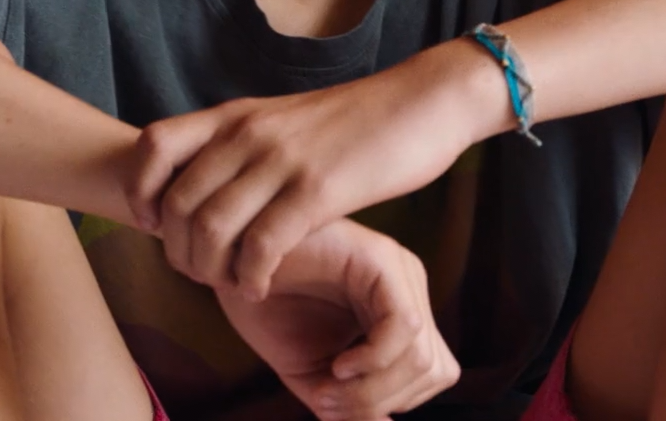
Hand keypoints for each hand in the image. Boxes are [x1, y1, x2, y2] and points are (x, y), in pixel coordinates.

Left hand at [128, 42, 498, 297]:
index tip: (159, 223)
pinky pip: (261, 245)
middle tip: (197, 273)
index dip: (140, 190)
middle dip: (177, 250)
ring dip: (210, 270)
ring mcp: (282, 160)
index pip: (152, 145)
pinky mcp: (318, 190)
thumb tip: (208, 179)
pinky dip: (251, 276)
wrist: (421, 102)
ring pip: (211, 228)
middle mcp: (249, 133)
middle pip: (177, 203)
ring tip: (229, 284)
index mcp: (237, 114)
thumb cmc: (357, 121)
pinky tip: (262, 287)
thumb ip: (243, 142)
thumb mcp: (285, 119)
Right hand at [215, 217, 459, 420]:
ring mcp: (400, 271)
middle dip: (381, 402)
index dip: (392, 402)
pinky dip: (372, 361)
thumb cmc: (269, 309)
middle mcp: (410, 290)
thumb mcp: (314, 373)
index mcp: (399, 313)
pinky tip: (338, 365)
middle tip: (327, 400)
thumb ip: (350, 406)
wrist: (229, 261)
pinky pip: (403, 326)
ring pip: (424, 357)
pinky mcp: (382, 259)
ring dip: (372, 390)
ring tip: (326, 386)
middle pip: (436, 371)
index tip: (337, 406)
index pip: (434, 374)